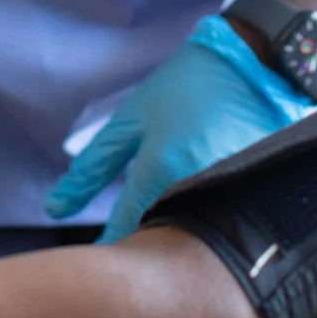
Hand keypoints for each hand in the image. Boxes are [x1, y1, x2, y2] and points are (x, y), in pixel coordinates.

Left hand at [45, 14, 312, 241]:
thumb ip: (93, 167)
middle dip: (150, 241)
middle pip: (165, 237)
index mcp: (161, 169)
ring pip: (197, 233)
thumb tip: (55, 209)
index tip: (104, 258)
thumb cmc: (185, 85)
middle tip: (140, 241)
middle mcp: (198, 186)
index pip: (128, 226)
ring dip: (182, 234)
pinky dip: (213, 218)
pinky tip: (210, 210)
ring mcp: (234, 190)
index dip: (113, 243)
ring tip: (176, 224)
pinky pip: (227, 219)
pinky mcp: (260, 190)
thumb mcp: (132, 119)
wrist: (253, 59)